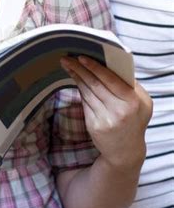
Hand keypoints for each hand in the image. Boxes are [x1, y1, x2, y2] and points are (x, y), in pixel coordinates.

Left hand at [60, 56, 151, 171]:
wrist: (126, 150)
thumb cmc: (134, 119)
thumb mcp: (141, 102)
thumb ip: (129, 84)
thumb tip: (109, 64)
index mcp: (133, 101)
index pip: (111, 79)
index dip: (95, 67)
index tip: (81, 57)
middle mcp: (120, 111)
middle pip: (95, 84)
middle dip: (80, 69)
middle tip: (67, 59)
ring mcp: (106, 120)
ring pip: (88, 92)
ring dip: (77, 78)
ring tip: (69, 67)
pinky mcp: (94, 126)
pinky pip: (85, 103)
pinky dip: (81, 91)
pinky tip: (76, 82)